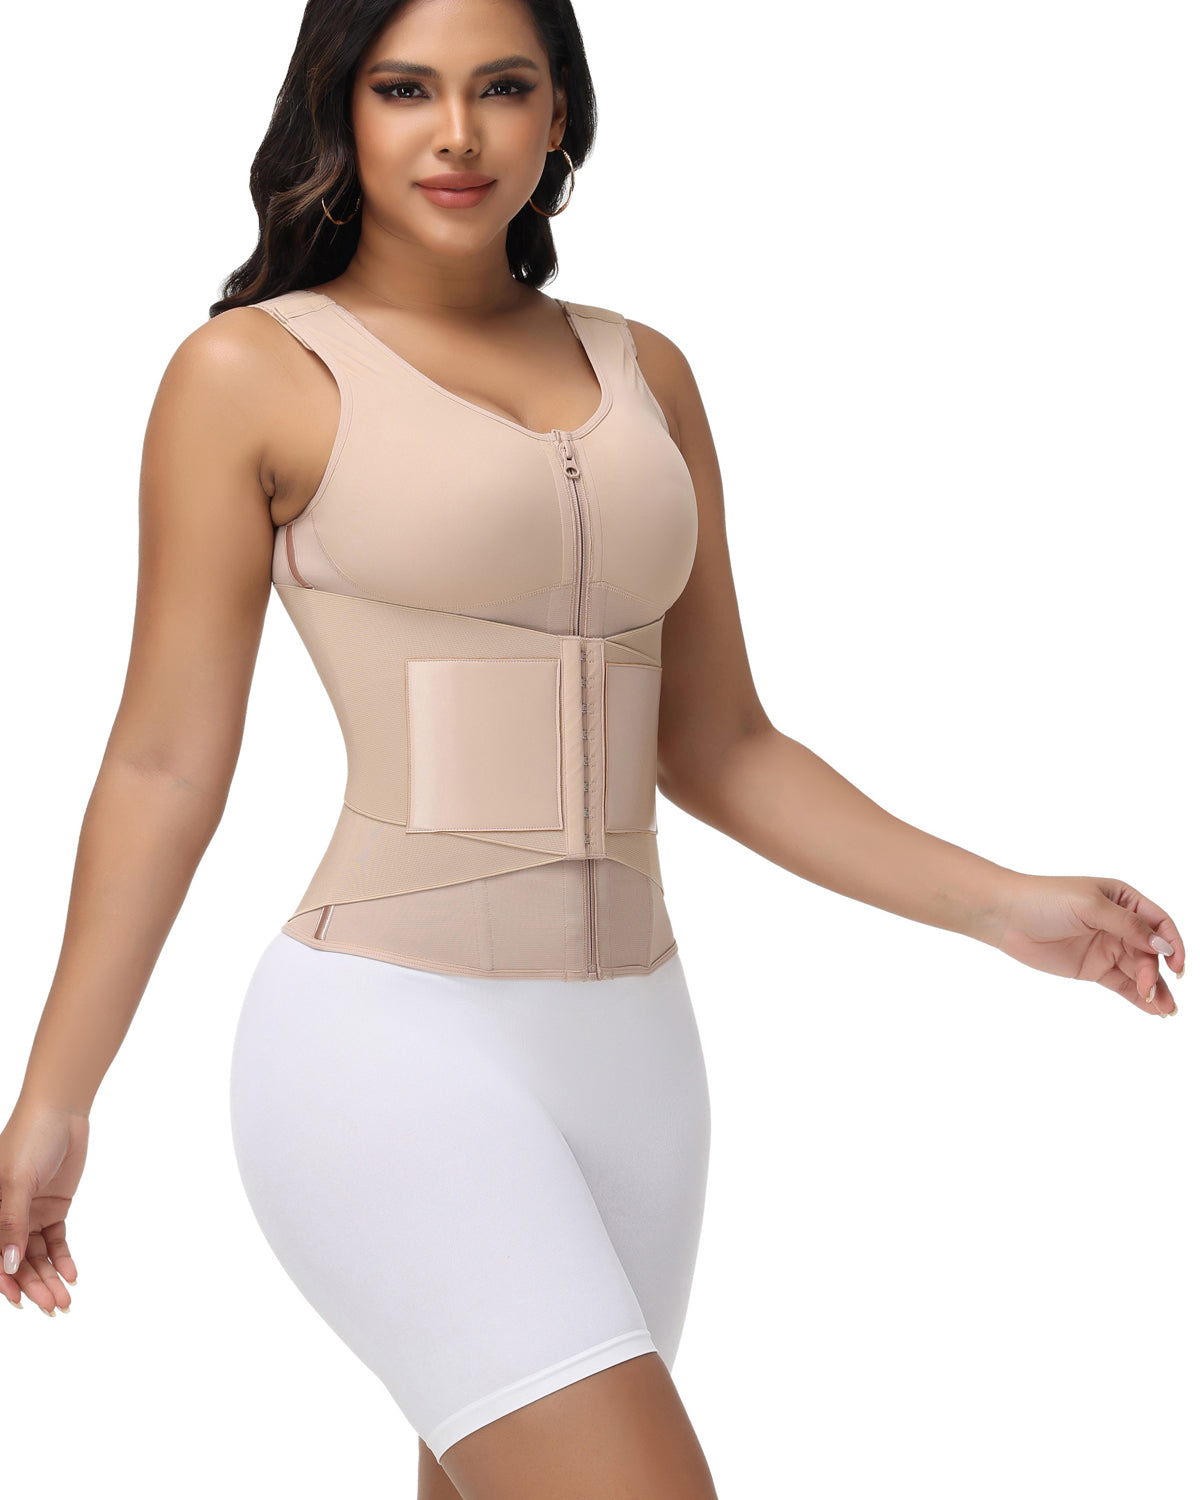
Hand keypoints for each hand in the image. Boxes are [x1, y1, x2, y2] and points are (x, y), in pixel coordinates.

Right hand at [0, 1103, 88, 1314]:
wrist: (61, 1112)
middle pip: (18, 1260)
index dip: (5, 1281)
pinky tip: (72, 1275)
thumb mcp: (16, 1181)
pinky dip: (63, 1259)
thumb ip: (11, 1224)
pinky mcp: (53, 1208)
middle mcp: (6, 1216)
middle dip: (34, 1285)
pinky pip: (55, 1241)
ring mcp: (29, 1213)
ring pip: (37, 1255)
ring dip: (50, 1277)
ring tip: (65, 1299)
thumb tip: (9, 1265)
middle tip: (53, 1307)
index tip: (20, 1302)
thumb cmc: (29, 1139)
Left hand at [990, 873, 1183, 1016]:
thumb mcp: (1090, 906)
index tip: (1176, 965)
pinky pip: (1123, 984)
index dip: (1172, 944)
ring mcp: (1107, 947)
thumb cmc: (1045, 899)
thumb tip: (1162, 945)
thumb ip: (1127, 925)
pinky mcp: (1093, 968)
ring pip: (1140, 971)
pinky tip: (1152, 1009)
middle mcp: (1119, 924)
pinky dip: (1138, 996)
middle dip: (1156, 972)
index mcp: (1123, 900)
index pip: (1159, 923)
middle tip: (1152, 990)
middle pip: (1150, 952)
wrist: (1007, 916)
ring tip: (1166, 1010)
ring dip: (1155, 989)